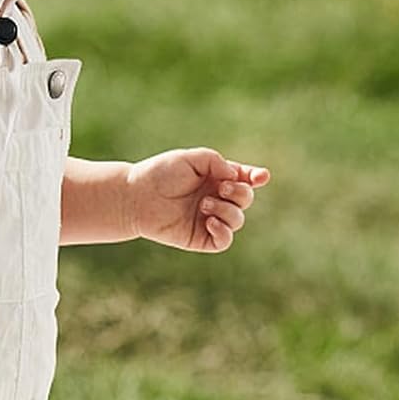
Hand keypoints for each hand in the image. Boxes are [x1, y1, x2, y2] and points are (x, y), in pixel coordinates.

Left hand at [124, 149, 270, 251]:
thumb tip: (235, 177)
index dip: (256, 177)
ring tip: (204, 205)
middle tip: (221, 188)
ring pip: (238, 220)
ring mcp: (210, 219)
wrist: (136, 197)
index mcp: (216, 178)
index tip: (261, 177)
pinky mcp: (201, 238)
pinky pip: (225, 241)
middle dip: (239, 193)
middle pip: (246, 199)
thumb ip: (216, 162)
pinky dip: (223, 231)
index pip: (244, 179)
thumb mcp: (191, 159)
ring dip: (227, 210)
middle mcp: (216, 198)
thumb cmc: (161, 174)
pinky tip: (209, 221)